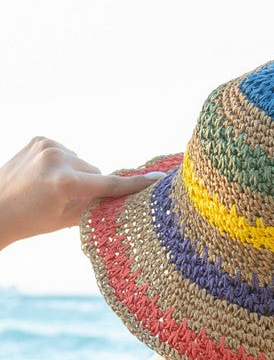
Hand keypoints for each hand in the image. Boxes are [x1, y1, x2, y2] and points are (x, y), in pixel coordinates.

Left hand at [0, 137, 163, 248]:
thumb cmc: (30, 221)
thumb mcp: (68, 220)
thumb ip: (98, 205)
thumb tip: (124, 197)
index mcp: (65, 183)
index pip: (109, 183)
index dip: (135, 184)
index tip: (157, 178)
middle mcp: (57, 159)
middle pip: (96, 172)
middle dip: (91, 186)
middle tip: (70, 201)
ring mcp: (47, 146)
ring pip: (83, 163)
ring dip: (77, 174)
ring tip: (52, 189)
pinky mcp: (40, 139)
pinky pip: (68, 153)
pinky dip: (64, 164)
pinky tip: (46, 176)